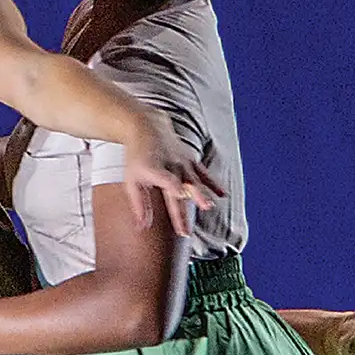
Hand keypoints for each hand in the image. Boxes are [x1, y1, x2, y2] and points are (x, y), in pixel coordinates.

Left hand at [124, 113, 223, 235]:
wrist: (148, 127)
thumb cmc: (137, 158)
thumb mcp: (132, 180)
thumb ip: (139, 204)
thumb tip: (142, 227)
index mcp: (153, 169)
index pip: (165, 178)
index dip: (173, 185)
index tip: (179, 194)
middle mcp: (170, 164)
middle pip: (180, 186)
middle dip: (183, 207)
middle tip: (186, 226)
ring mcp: (183, 161)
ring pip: (194, 180)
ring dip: (201, 194)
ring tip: (208, 206)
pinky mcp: (191, 159)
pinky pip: (203, 173)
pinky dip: (213, 183)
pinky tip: (222, 195)